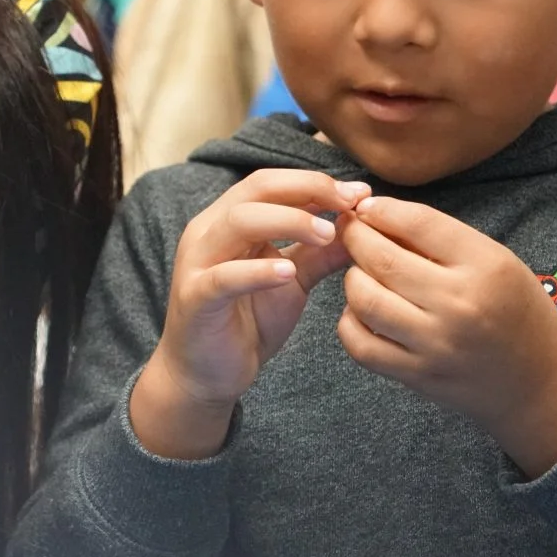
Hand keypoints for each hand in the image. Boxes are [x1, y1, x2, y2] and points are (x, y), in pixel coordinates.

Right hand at [132, 170, 363, 459]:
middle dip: (307, 190)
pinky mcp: (195, 299)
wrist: (206, 375)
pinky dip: (257, 271)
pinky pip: (224, 277)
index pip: (270, 183)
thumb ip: (320, 254)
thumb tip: (361, 228)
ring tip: (327, 234)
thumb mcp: (292, 281)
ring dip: (288, 221)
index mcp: (229, 221)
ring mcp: (197, 263)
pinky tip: (287, 273)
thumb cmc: (246, 322)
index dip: (315, 182)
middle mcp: (208, 232)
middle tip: (350, 203)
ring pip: (239, 222)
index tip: (360, 193)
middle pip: (255, 189)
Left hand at [335, 196, 556, 478]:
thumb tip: (376, 214)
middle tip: (351, 232)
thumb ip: (443, 239)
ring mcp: (436, 344)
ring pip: (363, 299)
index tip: (366, 207)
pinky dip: (350, 323)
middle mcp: (460, 304)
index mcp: (487, 267)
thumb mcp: (498, 263)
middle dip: (355, 238)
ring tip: (362, 273)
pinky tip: (363, 312)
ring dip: (353, 279)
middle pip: (381, 259)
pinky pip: (361, 345)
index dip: (381, 209)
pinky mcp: (419, 376)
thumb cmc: (517, 313)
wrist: (542, 384)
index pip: (417, 222)